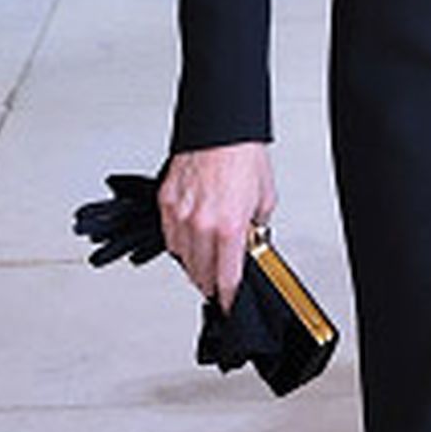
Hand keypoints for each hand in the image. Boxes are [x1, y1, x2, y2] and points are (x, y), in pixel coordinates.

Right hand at [159, 142, 275, 311]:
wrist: (222, 127)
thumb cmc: (243, 155)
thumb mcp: (264, 199)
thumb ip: (256, 228)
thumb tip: (251, 242)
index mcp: (229, 227)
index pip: (226, 278)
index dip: (229, 297)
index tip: (229, 304)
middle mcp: (201, 224)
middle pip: (201, 273)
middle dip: (211, 282)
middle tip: (219, 284)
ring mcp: (180, 214)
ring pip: (182, 258)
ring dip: (194, 265)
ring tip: (205, 263)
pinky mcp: (166, 202)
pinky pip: (169, 237)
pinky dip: (179, 244)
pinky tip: (189, 242)